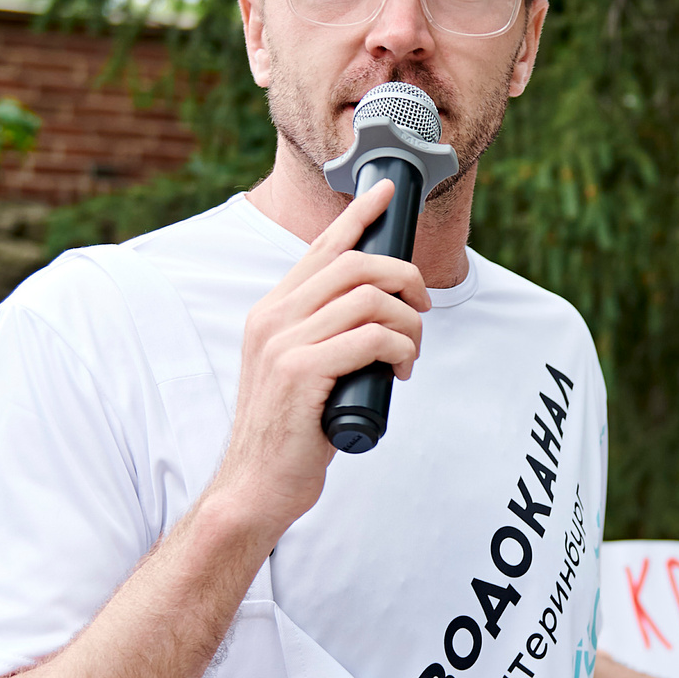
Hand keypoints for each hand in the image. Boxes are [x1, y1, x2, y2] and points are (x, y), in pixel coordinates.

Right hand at [212, 179, 430, 531]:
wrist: (255, 485)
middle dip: (404, 277)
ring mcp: (284, 344)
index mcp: (272, 312)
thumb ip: (324, 335)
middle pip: (355, 264)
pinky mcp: (301, 373)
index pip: (321, 249)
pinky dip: (400, 350)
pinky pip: (371, 338)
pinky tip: (400, 372)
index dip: (358, 215)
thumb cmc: (290, 432)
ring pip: (370, 299)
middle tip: (422, 308)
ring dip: (409, 325)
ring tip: (411, 356)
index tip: (385, 192)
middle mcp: (273, 318)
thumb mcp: (302, 369)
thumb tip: (376, 313)